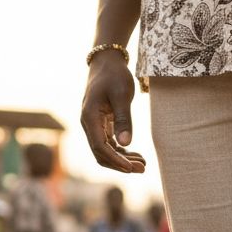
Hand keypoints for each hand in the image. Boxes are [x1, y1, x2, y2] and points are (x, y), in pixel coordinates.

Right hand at [80, 53, 147, 173]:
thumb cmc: (114, 75)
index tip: (132, 168)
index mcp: (89, 117)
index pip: (100, 147)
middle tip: (143, 169)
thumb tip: (125, 144)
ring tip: (143, 165)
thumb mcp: (122, 95)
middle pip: (101, 154)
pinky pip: (109, 144)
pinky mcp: (101, 125)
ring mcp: (93, 125)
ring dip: (123, 160)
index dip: (116, 161)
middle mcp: (88, 124)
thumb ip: (123, 119)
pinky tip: (137, 155)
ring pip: (105, 151)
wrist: (107, 62)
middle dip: (120, 164)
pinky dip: (122, 152)